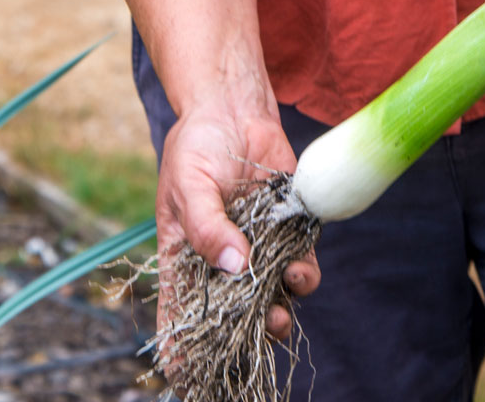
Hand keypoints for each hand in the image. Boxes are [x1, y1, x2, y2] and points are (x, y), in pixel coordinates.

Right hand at [156, 100, 321, 339]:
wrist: (234, 110)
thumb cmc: (198, 147)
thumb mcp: (189, 185)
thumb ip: (207, 227)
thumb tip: (234, 266)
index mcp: (186, 258)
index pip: (182, 311)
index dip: (185, 346)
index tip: (190, 375)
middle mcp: (223, 260)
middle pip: (235, 313)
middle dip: (251, 331)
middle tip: (266, 329)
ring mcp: (257, 248)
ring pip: (272, 296)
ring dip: (283, 308)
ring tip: (287, 299)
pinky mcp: (287, 231)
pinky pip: (298, 263)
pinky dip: (303, 272)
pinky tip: (300, 266)